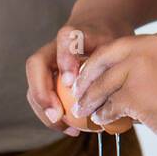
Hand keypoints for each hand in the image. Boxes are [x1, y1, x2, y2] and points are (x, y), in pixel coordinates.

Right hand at [25, 14, 134, 135]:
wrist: (99, 26)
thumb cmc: (111, 39)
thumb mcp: (119, 44)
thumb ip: (117, 63)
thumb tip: (122, 98)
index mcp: (75, 34)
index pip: (66, 39)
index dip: (65, 59)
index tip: (71, 81)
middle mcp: (55, 46)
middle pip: (36, 64)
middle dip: (42, 91)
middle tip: (57, 115)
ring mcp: (47, 62)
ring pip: (34, 84)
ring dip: (44, 109)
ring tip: (66, 128)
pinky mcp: (47, 77)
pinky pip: (42, 97)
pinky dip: (52, 115)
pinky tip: (70, 129)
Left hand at [70, 30, 156, 150]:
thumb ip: (153, 72)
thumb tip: (126, 88)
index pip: (120, 47)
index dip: (102, 62)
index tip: (92, 74)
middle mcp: (147, 48)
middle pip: (105, 59)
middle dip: (88, 76)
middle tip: (78, 91)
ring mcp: (139, 69)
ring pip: (103, 83)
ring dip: (91, 98)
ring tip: (84, 110)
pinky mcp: (134, 93)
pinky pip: (109, 104)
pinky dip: (103, 113)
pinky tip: (102, 120)